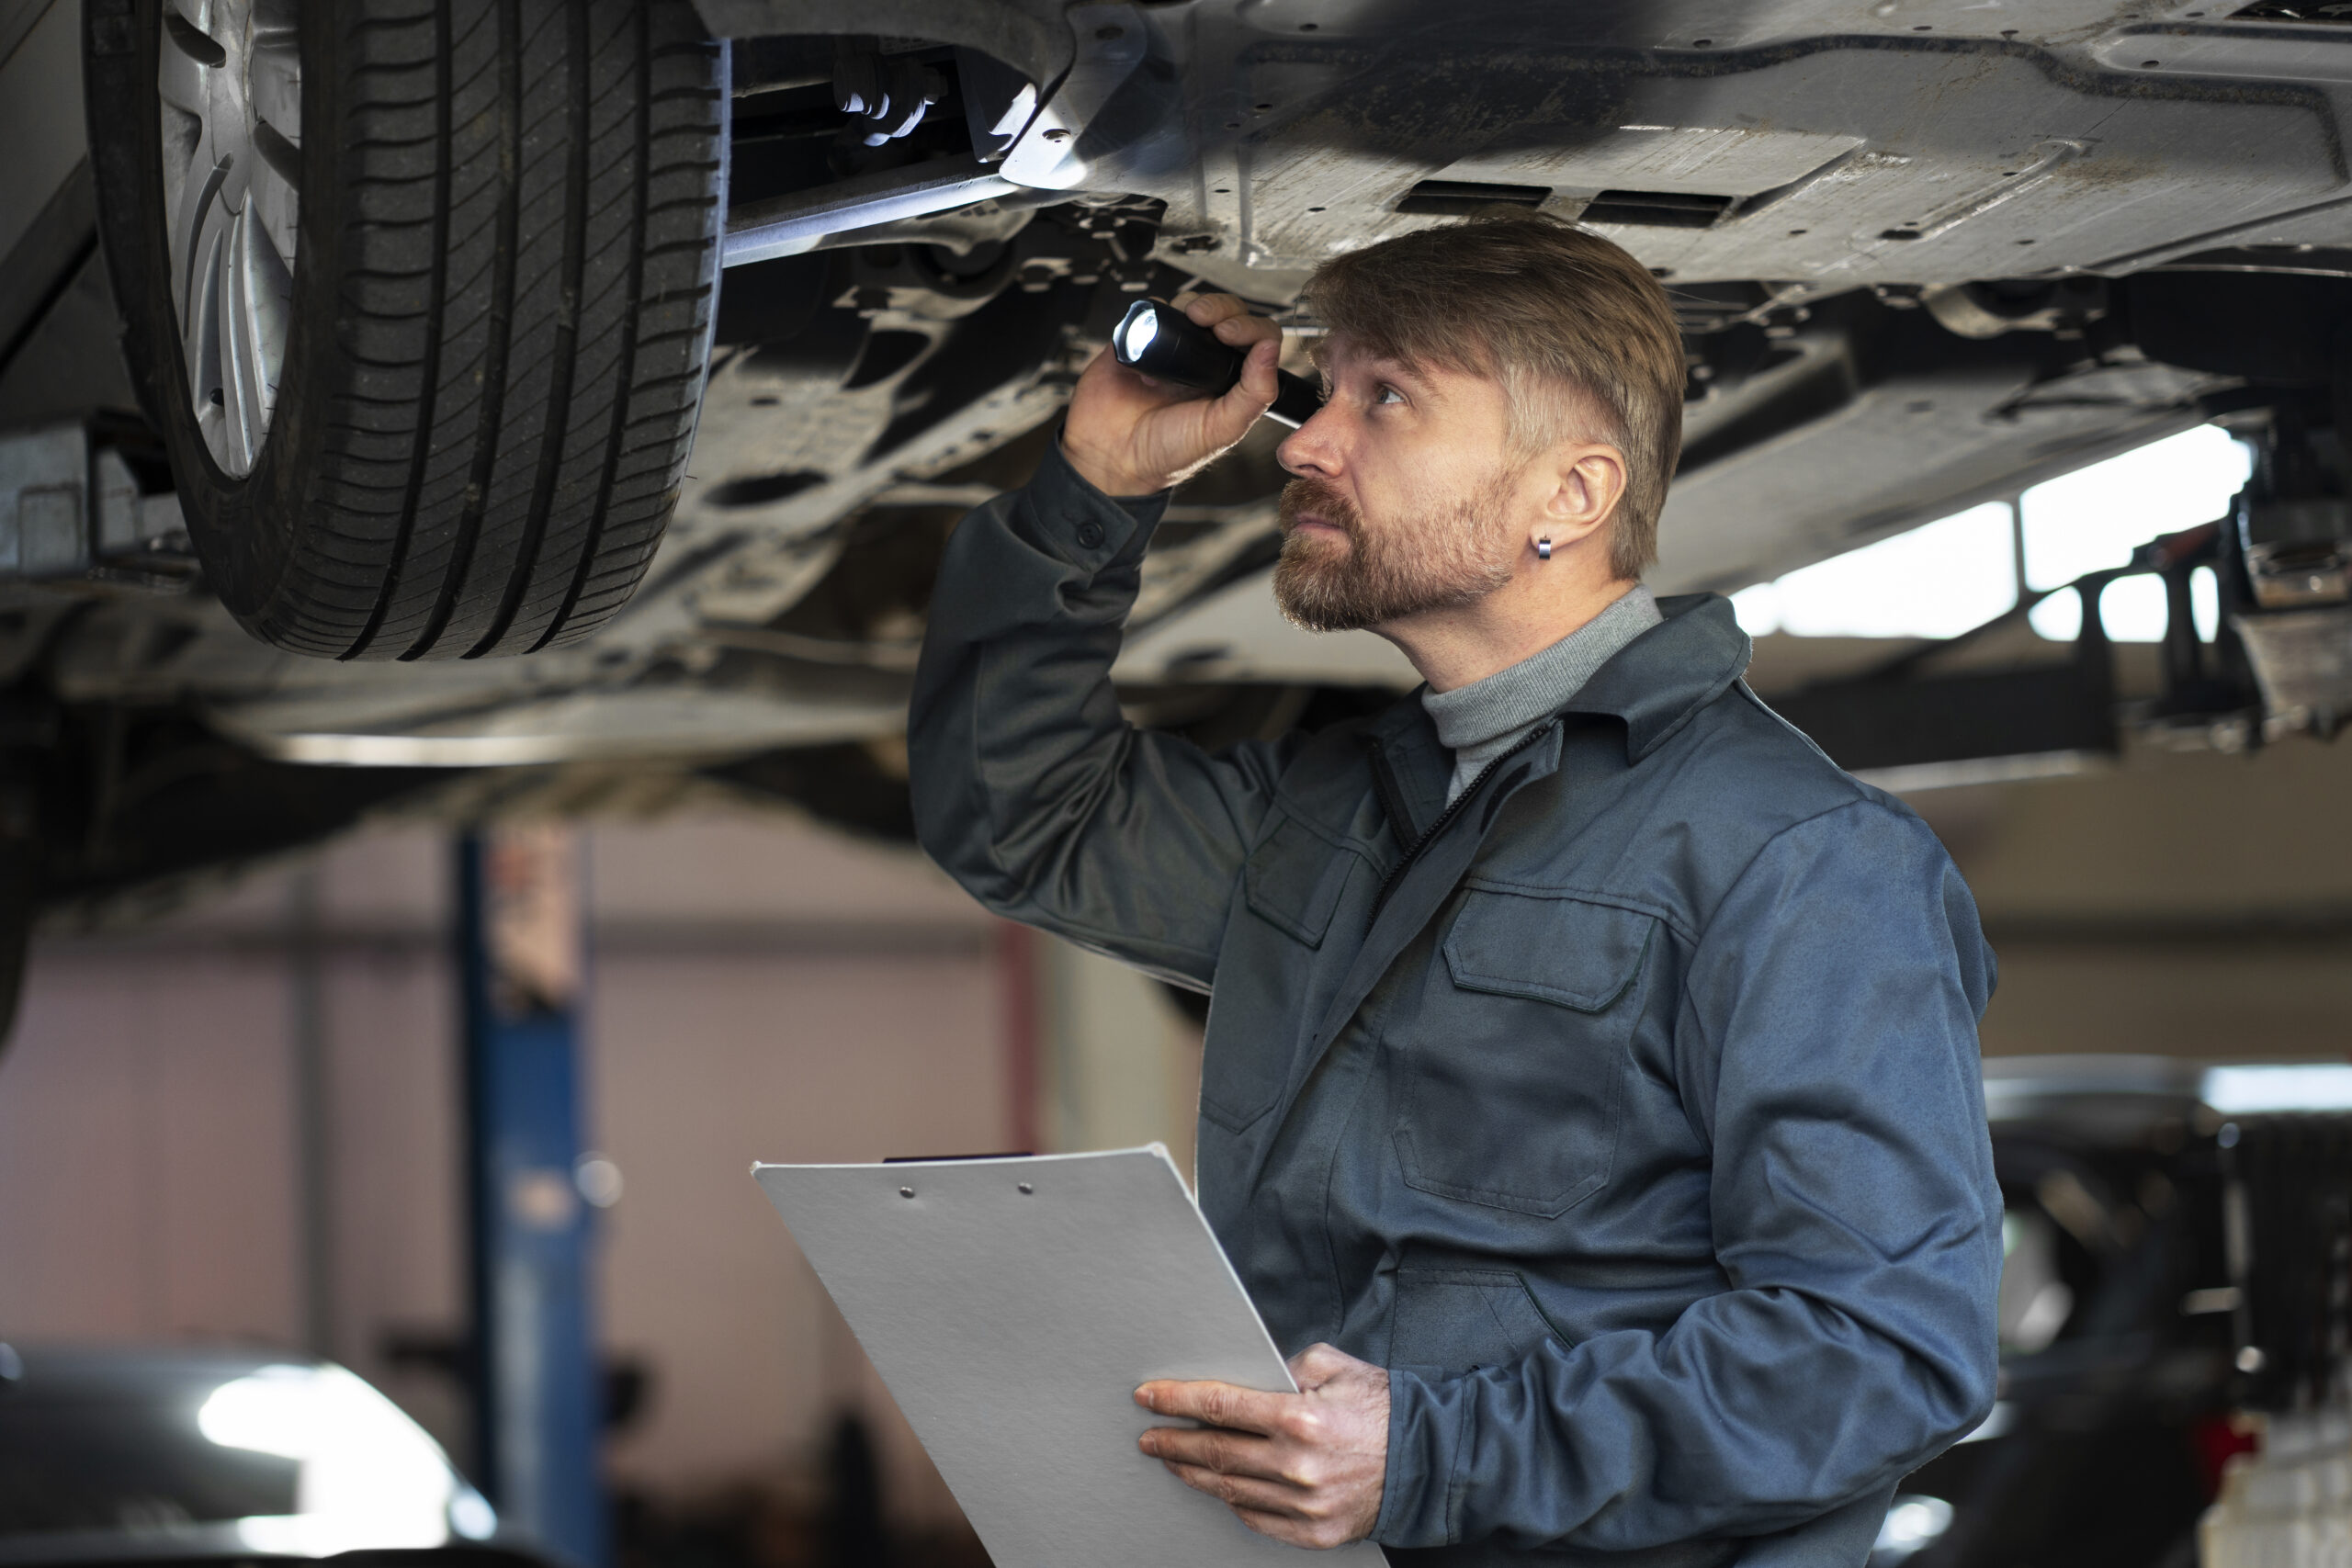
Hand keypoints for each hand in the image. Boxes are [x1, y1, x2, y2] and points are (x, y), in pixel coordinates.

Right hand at [1062, 292, 1280, 496]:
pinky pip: (1152, 311)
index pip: (1257, 338)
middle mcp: (1205, 360)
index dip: (1249, 326)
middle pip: (1228, 312)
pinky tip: (1152, 341)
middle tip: (1206, 320)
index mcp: (1231, 379)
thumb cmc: (1167, 452)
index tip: (1229, 333)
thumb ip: (1254, 393)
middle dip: (1221, 307)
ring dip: (1191, 304)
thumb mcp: (1223, 429)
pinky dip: (1155, 313)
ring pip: (1191, 305)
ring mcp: (1173, 348)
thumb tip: (1270, 348)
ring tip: (1183, 324)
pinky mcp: (1141, 340)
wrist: (1113, 457)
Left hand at [1134, 1343, 1388, 1549]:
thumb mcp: (1335, 1367)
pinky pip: (1256, 1519)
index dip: (1176, 1400)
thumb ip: (1286, 1366)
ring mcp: (1304, 1506)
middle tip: (1149, 1437)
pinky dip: (1232, 1501)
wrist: (1430, 1462)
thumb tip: (1246, 1373)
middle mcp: (1297, 1466)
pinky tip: (1218, 1487)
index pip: (1219, 1406)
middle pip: (1215, 1453)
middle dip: (1173, 1443)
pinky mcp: (1313, 1533)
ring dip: (1193, 1474)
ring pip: (1229, 1490)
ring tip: (1174, 1461)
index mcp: (1299, 1418)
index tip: (1148, 1397)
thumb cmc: (1382, 1409)